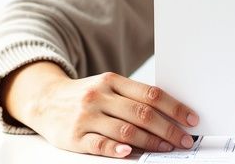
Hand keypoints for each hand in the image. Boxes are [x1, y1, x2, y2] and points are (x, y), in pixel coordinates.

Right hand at [0, 61, 199, 157]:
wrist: (43, 99)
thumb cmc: (84, 95)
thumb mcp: (106, 86)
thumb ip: (133, 96)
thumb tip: (169, 112)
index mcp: (112, 81)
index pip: (150, 94)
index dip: (174, 107)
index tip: (191, 119)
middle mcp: (99, 96)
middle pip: (141, 113)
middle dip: (168, 128)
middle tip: (184, 139)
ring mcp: (86, 116)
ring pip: (124, 130)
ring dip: (150, 141)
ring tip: (166, 148)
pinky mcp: (74, 136)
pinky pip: (98, 144)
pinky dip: (115, 150)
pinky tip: (129, 154)